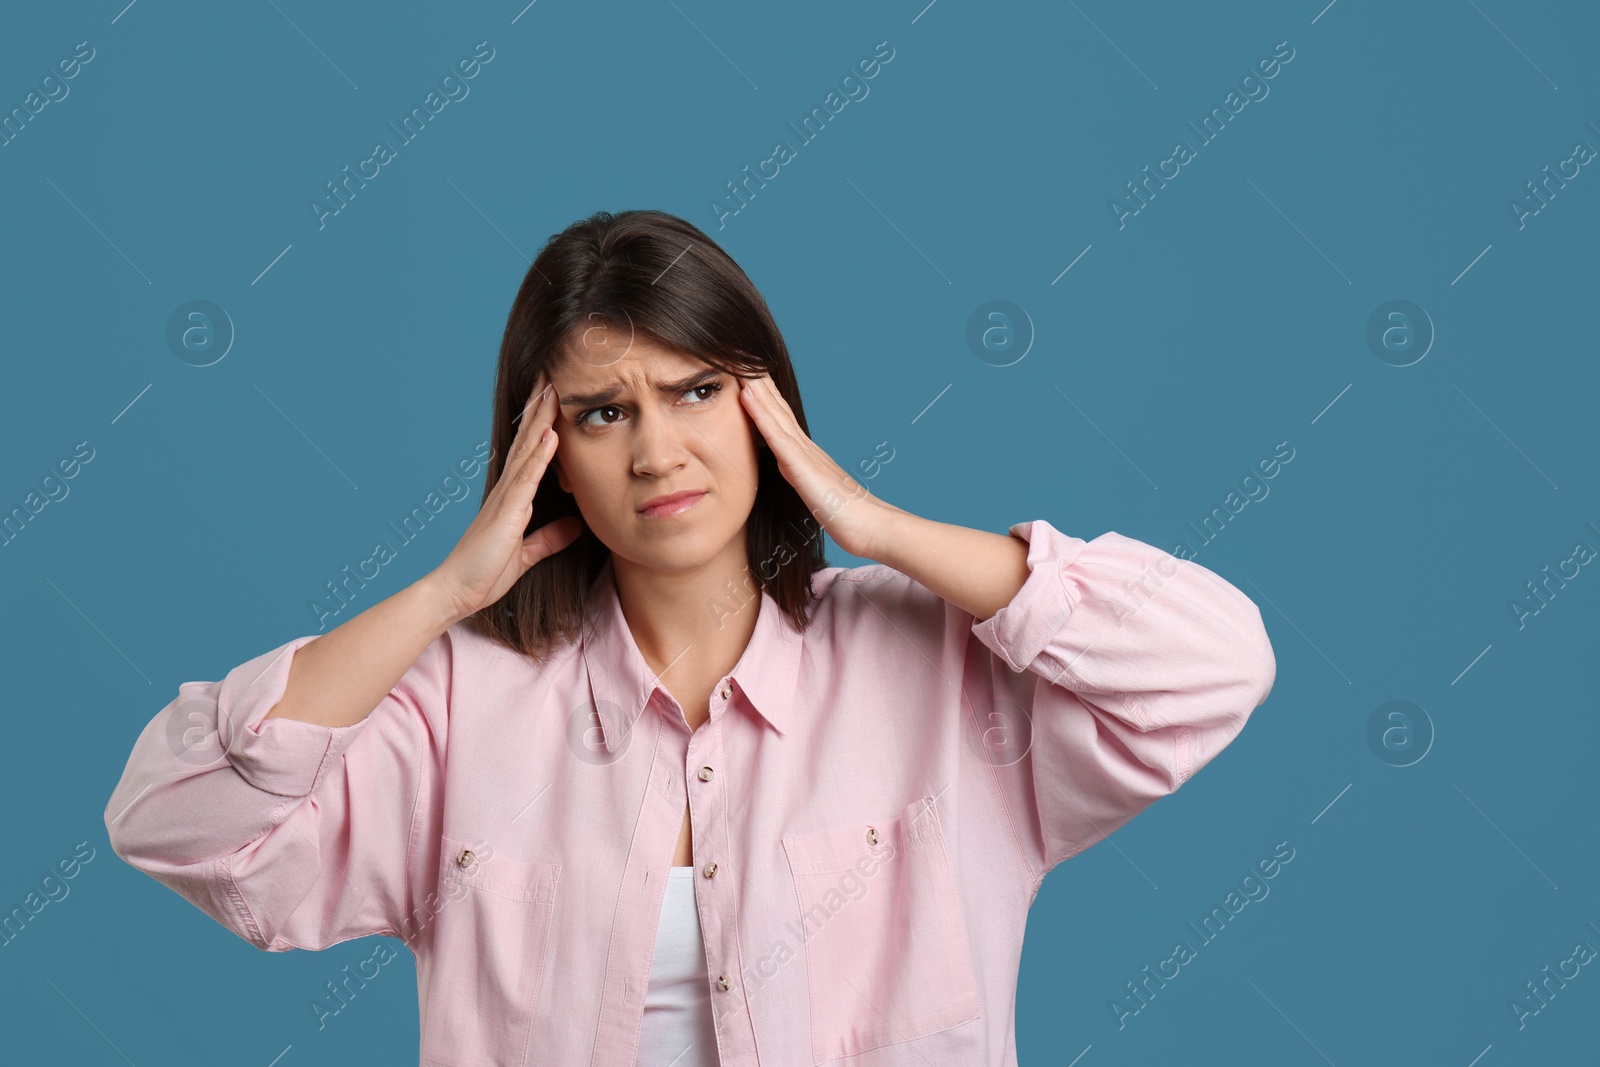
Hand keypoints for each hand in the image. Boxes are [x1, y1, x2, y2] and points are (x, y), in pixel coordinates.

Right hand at [432, 371, 582, 621]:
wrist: (456, 591)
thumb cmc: (483, 574)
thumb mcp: (526, 554)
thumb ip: (549, 538)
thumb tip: (575, 526)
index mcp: (512, 498)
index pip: (530, 453)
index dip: (541, 424)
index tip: (553, 397)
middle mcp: (507, 491)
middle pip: (527, 440)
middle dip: (540, 408)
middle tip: (550, 375)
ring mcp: (505, 498)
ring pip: (527, 450)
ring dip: (541, 419)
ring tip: (552, 389)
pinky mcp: (506, 512)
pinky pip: (526, 479)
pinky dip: (539, 455)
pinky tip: (550, 434)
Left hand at [738, 372, 900, 560]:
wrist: (870, 527)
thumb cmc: (847, 517)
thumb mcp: (818, 496)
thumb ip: (805, 482)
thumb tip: (792, 475)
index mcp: (806, 456)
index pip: (781, 420)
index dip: (764, 398)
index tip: (747, 377)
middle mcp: (805, 448)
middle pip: (777, 408)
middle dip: (758, 384)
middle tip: (740, 358)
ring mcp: (804, 454)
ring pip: (774, 413)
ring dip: (755, 388)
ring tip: (739, 364)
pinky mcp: (802, 466)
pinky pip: (776, 435)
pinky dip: (760, 413)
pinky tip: (747, 395)